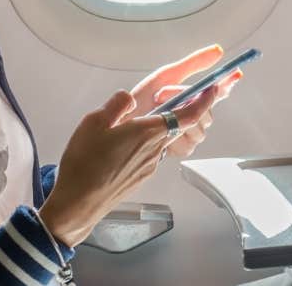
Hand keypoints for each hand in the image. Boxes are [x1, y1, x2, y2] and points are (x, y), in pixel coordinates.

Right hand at [38, 86, 216, 247]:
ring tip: (134, 123)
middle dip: (179, 110)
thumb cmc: (85, 164)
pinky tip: (123, 144)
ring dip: (159, 128)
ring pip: (163, 140)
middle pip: (179, 126)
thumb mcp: (94, 121)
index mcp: (148, 131)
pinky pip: (152, 153)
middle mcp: (155, 149)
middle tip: (166, 98)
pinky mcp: (142, 176)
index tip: (212, 90)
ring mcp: (150, 165)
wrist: (79, 202)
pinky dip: (147, 143)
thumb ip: (117, 104)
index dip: (204, 101)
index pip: (189, 114)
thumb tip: (128, 98)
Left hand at [126, 44, 243, 158]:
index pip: (217, 91)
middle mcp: (192, 115)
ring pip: (200, 127)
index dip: (228, 83)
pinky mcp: (179, 148)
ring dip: (179, 117)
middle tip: (163, 92)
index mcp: (191, 96)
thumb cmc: (139, 101)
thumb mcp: (166, 76)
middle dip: (189, 100)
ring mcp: (187, 132)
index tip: (236, 73)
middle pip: (208, 111)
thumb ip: (193, 64)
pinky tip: (161, 132)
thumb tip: (218, 50)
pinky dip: (175, 135)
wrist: (116, 126)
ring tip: (156, 111)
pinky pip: (189, 143)